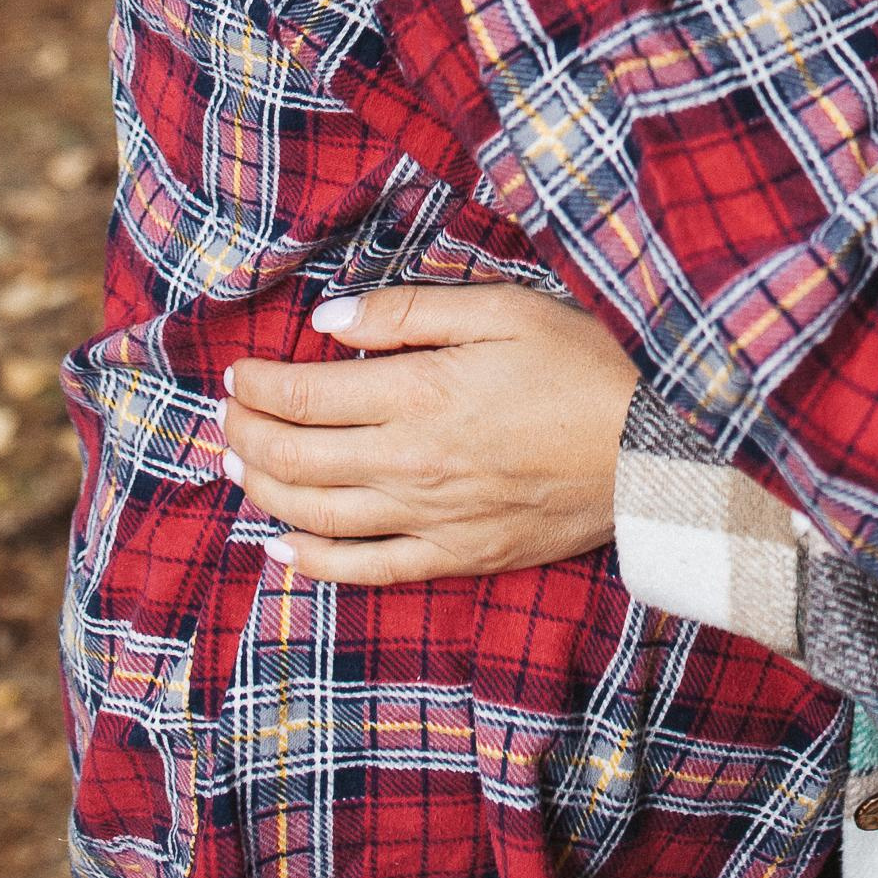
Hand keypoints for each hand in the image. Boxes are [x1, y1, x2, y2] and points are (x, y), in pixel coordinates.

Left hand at [221, 281, 639, 585]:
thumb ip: (410, 312)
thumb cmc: (584, 365)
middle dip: (248, 435)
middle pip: (299, 457)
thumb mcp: (504, 308)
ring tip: (237, 467)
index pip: (309, 395)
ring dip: (265, 491)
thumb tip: (328, 321)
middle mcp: (412, 462)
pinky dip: (313, 562)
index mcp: (421, 393)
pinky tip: (281, 548)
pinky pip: (366, 569)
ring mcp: (431, 518)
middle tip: (223, 416)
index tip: (236, 373)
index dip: (260, 385)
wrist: (653, 451)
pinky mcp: (457, 557)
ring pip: (318, 515)